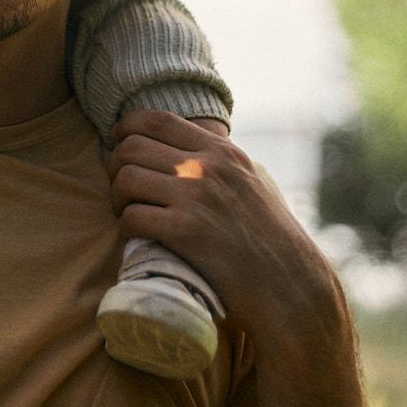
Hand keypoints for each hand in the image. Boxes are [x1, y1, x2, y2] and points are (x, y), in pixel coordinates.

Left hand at [107, 111, 339, 344]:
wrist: (291, 287)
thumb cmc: (271, 242)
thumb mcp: (251, 185)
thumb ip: (222, 166)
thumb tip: (189, 152)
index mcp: (223, 153)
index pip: (158, 119)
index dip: (126, 127)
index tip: (117, 141)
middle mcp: (208, 167)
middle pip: (132, 147)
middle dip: (115, 166)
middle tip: (121, 189)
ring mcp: (195, 198)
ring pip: (126, 178)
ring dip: (116, 198)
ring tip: (126, 213)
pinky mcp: (185, 232)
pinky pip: (131, 217)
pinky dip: (125, 227)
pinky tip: (136, 237)